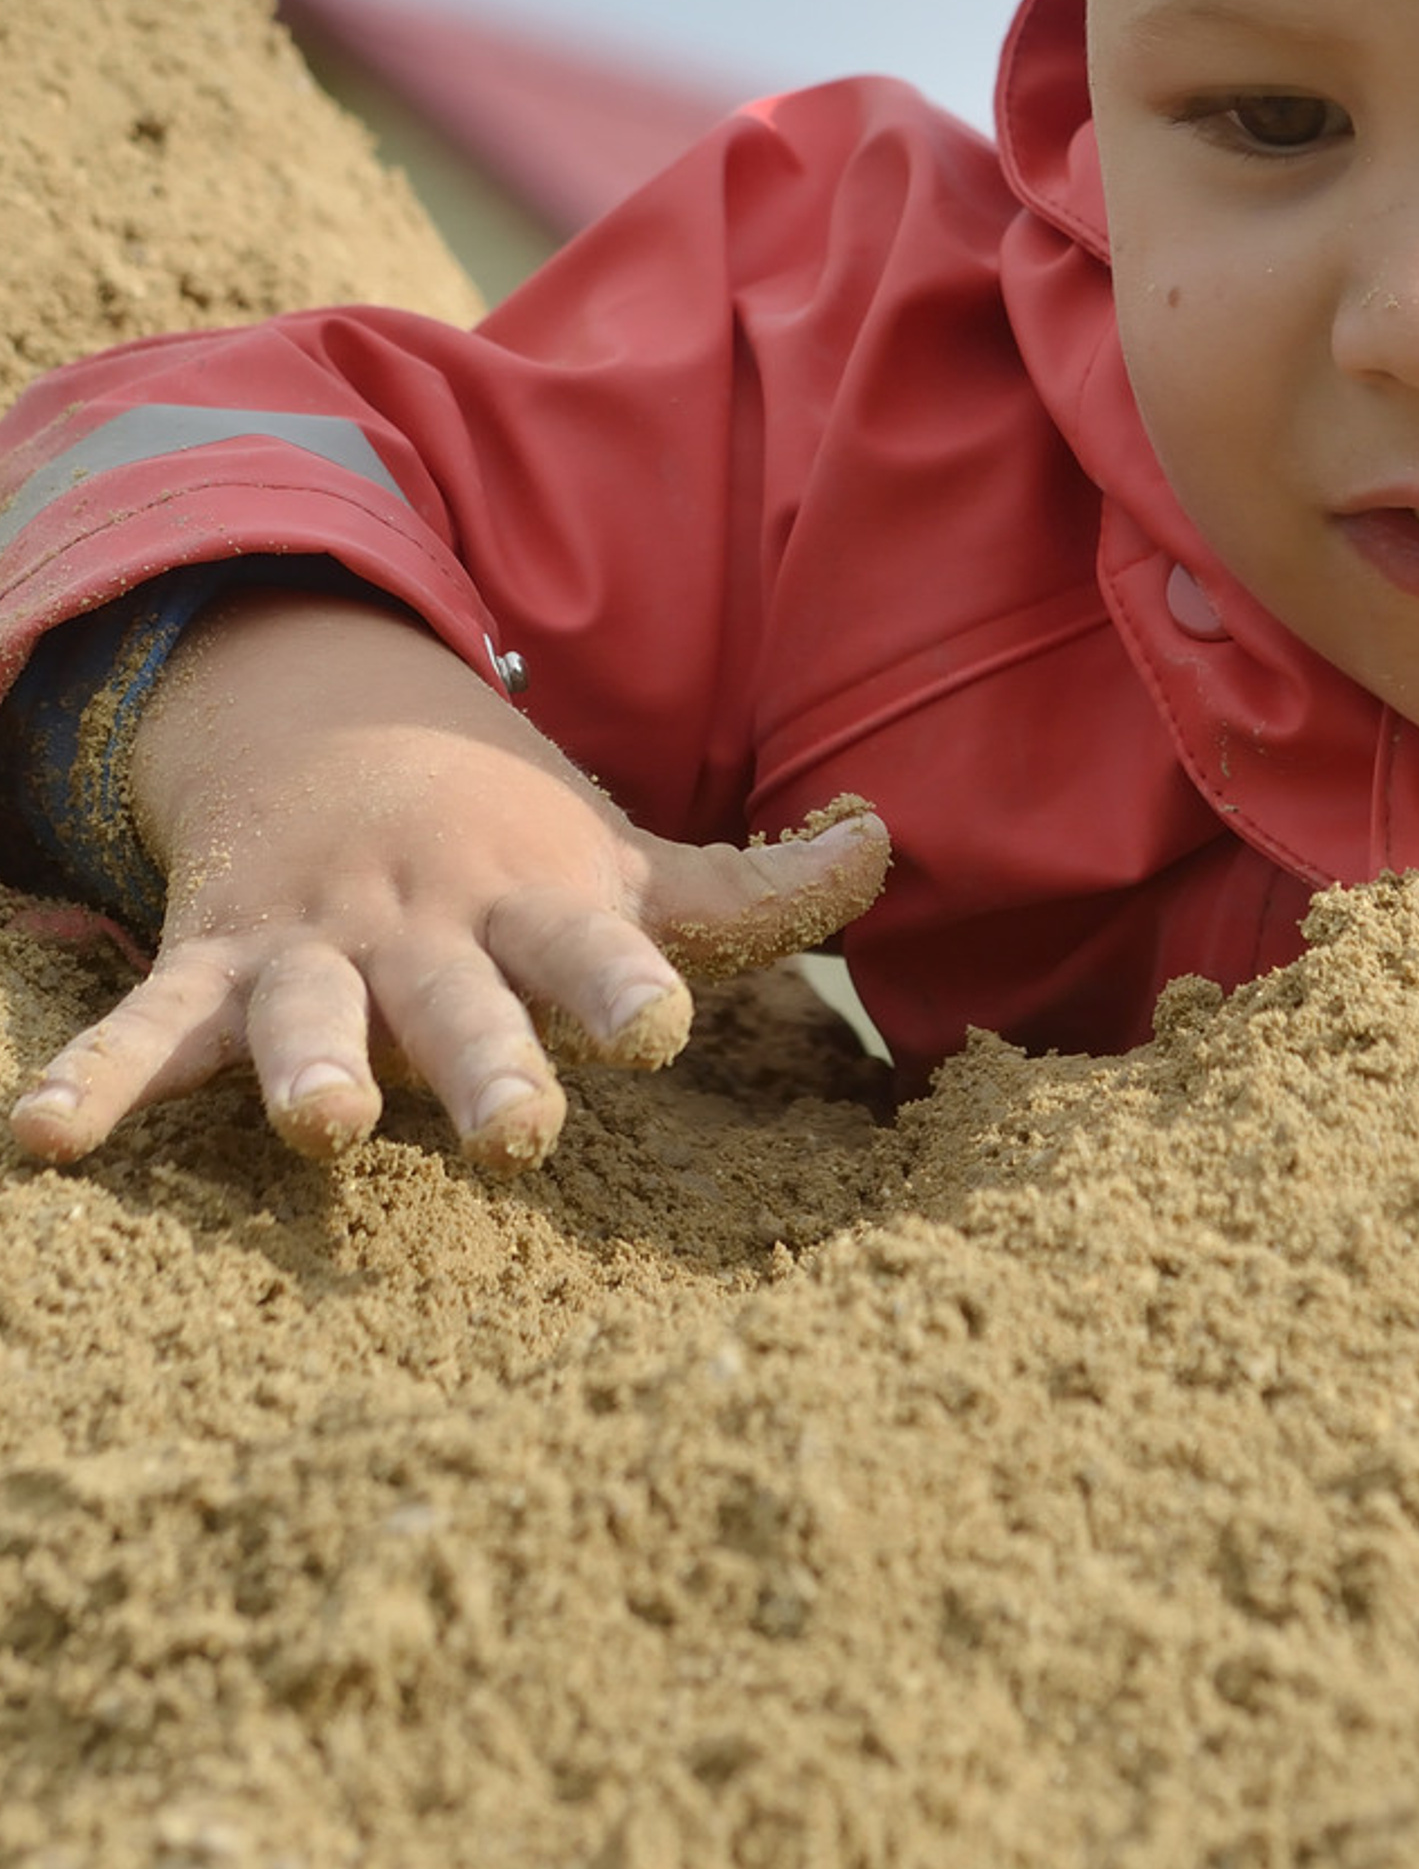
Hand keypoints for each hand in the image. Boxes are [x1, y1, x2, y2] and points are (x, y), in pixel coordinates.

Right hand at [7, 593, 888, 1173]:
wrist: (333, 729)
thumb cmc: (511, 836)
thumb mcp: (625, 858)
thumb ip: (750, 894)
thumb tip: (885, 846)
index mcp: (534, 904)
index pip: (596, 953)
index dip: (628, 989)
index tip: (664, 1030)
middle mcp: (424, 927)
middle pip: (460, 1002)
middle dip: (486, 1061)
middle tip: (519, 1133)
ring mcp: (312, 946)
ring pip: (307, 1015)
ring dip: (311, 1069)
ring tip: (323, 1129)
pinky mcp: (212, 966)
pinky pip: (150, 1028)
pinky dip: (96, 1078)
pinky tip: (44, 1138)